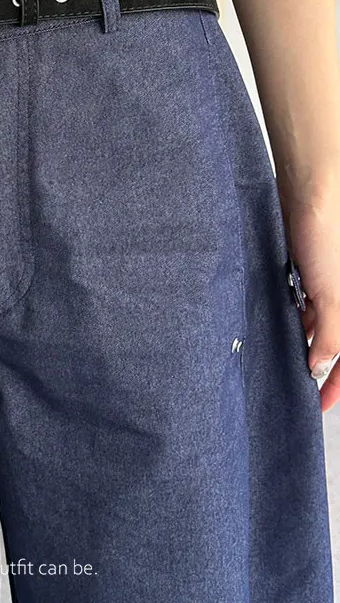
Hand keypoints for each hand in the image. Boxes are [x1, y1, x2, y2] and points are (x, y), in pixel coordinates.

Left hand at [280, 183, 339, 411]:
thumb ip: (329, 336)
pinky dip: (283, 319)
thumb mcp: (333, 298)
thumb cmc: (327, 239)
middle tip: (293, 391)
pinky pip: (292, 305)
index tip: (318, 406)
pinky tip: (269, 331)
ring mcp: (319, 287)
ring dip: (295, 344)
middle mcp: (338, 299)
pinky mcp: (298, 274)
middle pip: (328, 344)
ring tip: (276, 365)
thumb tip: (320, 370)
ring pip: (307, 326)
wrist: (304, 196)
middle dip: (313, 367)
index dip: (335, 384)